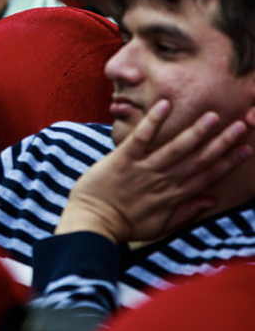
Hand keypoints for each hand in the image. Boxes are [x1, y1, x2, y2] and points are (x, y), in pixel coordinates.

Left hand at [57, 100, 254, 243]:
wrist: (91, 222)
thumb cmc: (124, 224)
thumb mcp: (160, 225)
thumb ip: (186, 212)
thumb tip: (212, 200)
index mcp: (174, 196)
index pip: (207, 176)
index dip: (229, 162)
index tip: (247, 149)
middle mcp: (163, 181)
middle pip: (198, 160)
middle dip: (221, 143)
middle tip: (240, 125)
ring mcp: (143, 168)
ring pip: (175, 148)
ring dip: (195, 132)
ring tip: (213, 116)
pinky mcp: (123, 159)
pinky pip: (141, 137)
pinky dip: (153, 121)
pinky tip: (166, 105)